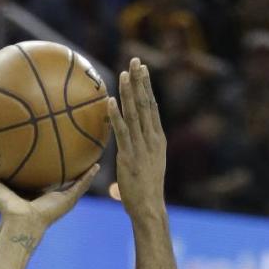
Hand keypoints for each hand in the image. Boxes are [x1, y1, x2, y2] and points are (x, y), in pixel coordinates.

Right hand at [0, 144, 99, 234]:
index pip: (29, 165)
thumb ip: (83, 180)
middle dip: (3, 146)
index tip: (31, 134)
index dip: (29, 151)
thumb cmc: (48, 214)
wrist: (27, 224)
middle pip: (6, 161)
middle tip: (3, 125)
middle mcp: (12, 183)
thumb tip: (98, 165)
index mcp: (29, 184)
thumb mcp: (70, 194)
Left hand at [108, 58, 166, 219]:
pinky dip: (116, 115)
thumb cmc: (145, 194)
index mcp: (157, 139)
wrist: (150, 208)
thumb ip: (137, 161)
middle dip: (141, 80)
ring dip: (129, 92)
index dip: (147, 87)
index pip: (152, 107)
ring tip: (125, 73)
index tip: (142, 70)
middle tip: (136, 60)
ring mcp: (141, 146)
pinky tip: (111, 100)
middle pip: (145, 103)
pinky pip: (121, 132)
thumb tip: (122, 169)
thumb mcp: (145, 171)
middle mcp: (151, 138)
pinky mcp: (129, 156)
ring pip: (135, 113)